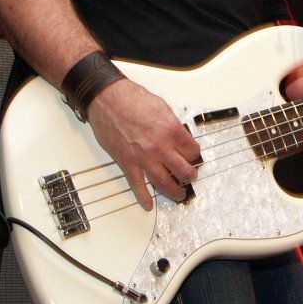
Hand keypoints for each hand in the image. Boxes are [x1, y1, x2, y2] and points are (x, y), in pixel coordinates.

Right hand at [86, 79, 200, 210]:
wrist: (107, 99)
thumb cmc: (132, 98)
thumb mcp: (162, 106)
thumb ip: (172, 124)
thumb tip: (179, 135)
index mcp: (171, 130)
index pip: (192, 150)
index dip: (195, 154)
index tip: (193, 155)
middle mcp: (159, 146)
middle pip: (182, 170)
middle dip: (190, 175)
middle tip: (191, 177)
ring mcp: (143, 157)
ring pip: (164, 182)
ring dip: (174, 191)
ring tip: (179, 195)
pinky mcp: (127, 163)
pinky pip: (137, 185)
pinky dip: (143, 197)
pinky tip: (148, 204)